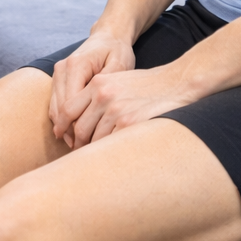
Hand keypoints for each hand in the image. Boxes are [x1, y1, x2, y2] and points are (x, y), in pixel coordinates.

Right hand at [48, 31, 134, 143]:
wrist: (107, 36)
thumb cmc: (117, 50)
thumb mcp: (121, 64)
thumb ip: (109, 84)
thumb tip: (100, 106)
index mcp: (76, 66)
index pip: (70, 104)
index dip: (77, 126)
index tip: (89, 143)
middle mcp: (62, 69)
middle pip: (59, 109)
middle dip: (69, 131)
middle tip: (81, 150)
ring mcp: (57, 74)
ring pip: (54, 109)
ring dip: (63, 128)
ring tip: (76, 146)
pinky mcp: (58, 79)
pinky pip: (55, 104)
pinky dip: (61, 120)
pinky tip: (72, 133)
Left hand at [52, 60, 190, 148]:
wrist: (177, 82)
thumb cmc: (147, 86)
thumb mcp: (117, 81)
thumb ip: (96, 97)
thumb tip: (77, 123)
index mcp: (97, 83)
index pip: (67, 109)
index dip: (63, 127)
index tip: (65, 137)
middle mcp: (103, 95)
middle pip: (79, 128)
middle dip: (78, 144)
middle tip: (81, 153)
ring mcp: (116, 109)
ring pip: (93, 139)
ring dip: (94, 151)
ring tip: (97, 158)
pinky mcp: (129, 123)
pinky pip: (110, 144)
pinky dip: (110, 151)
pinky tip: (114, 154)